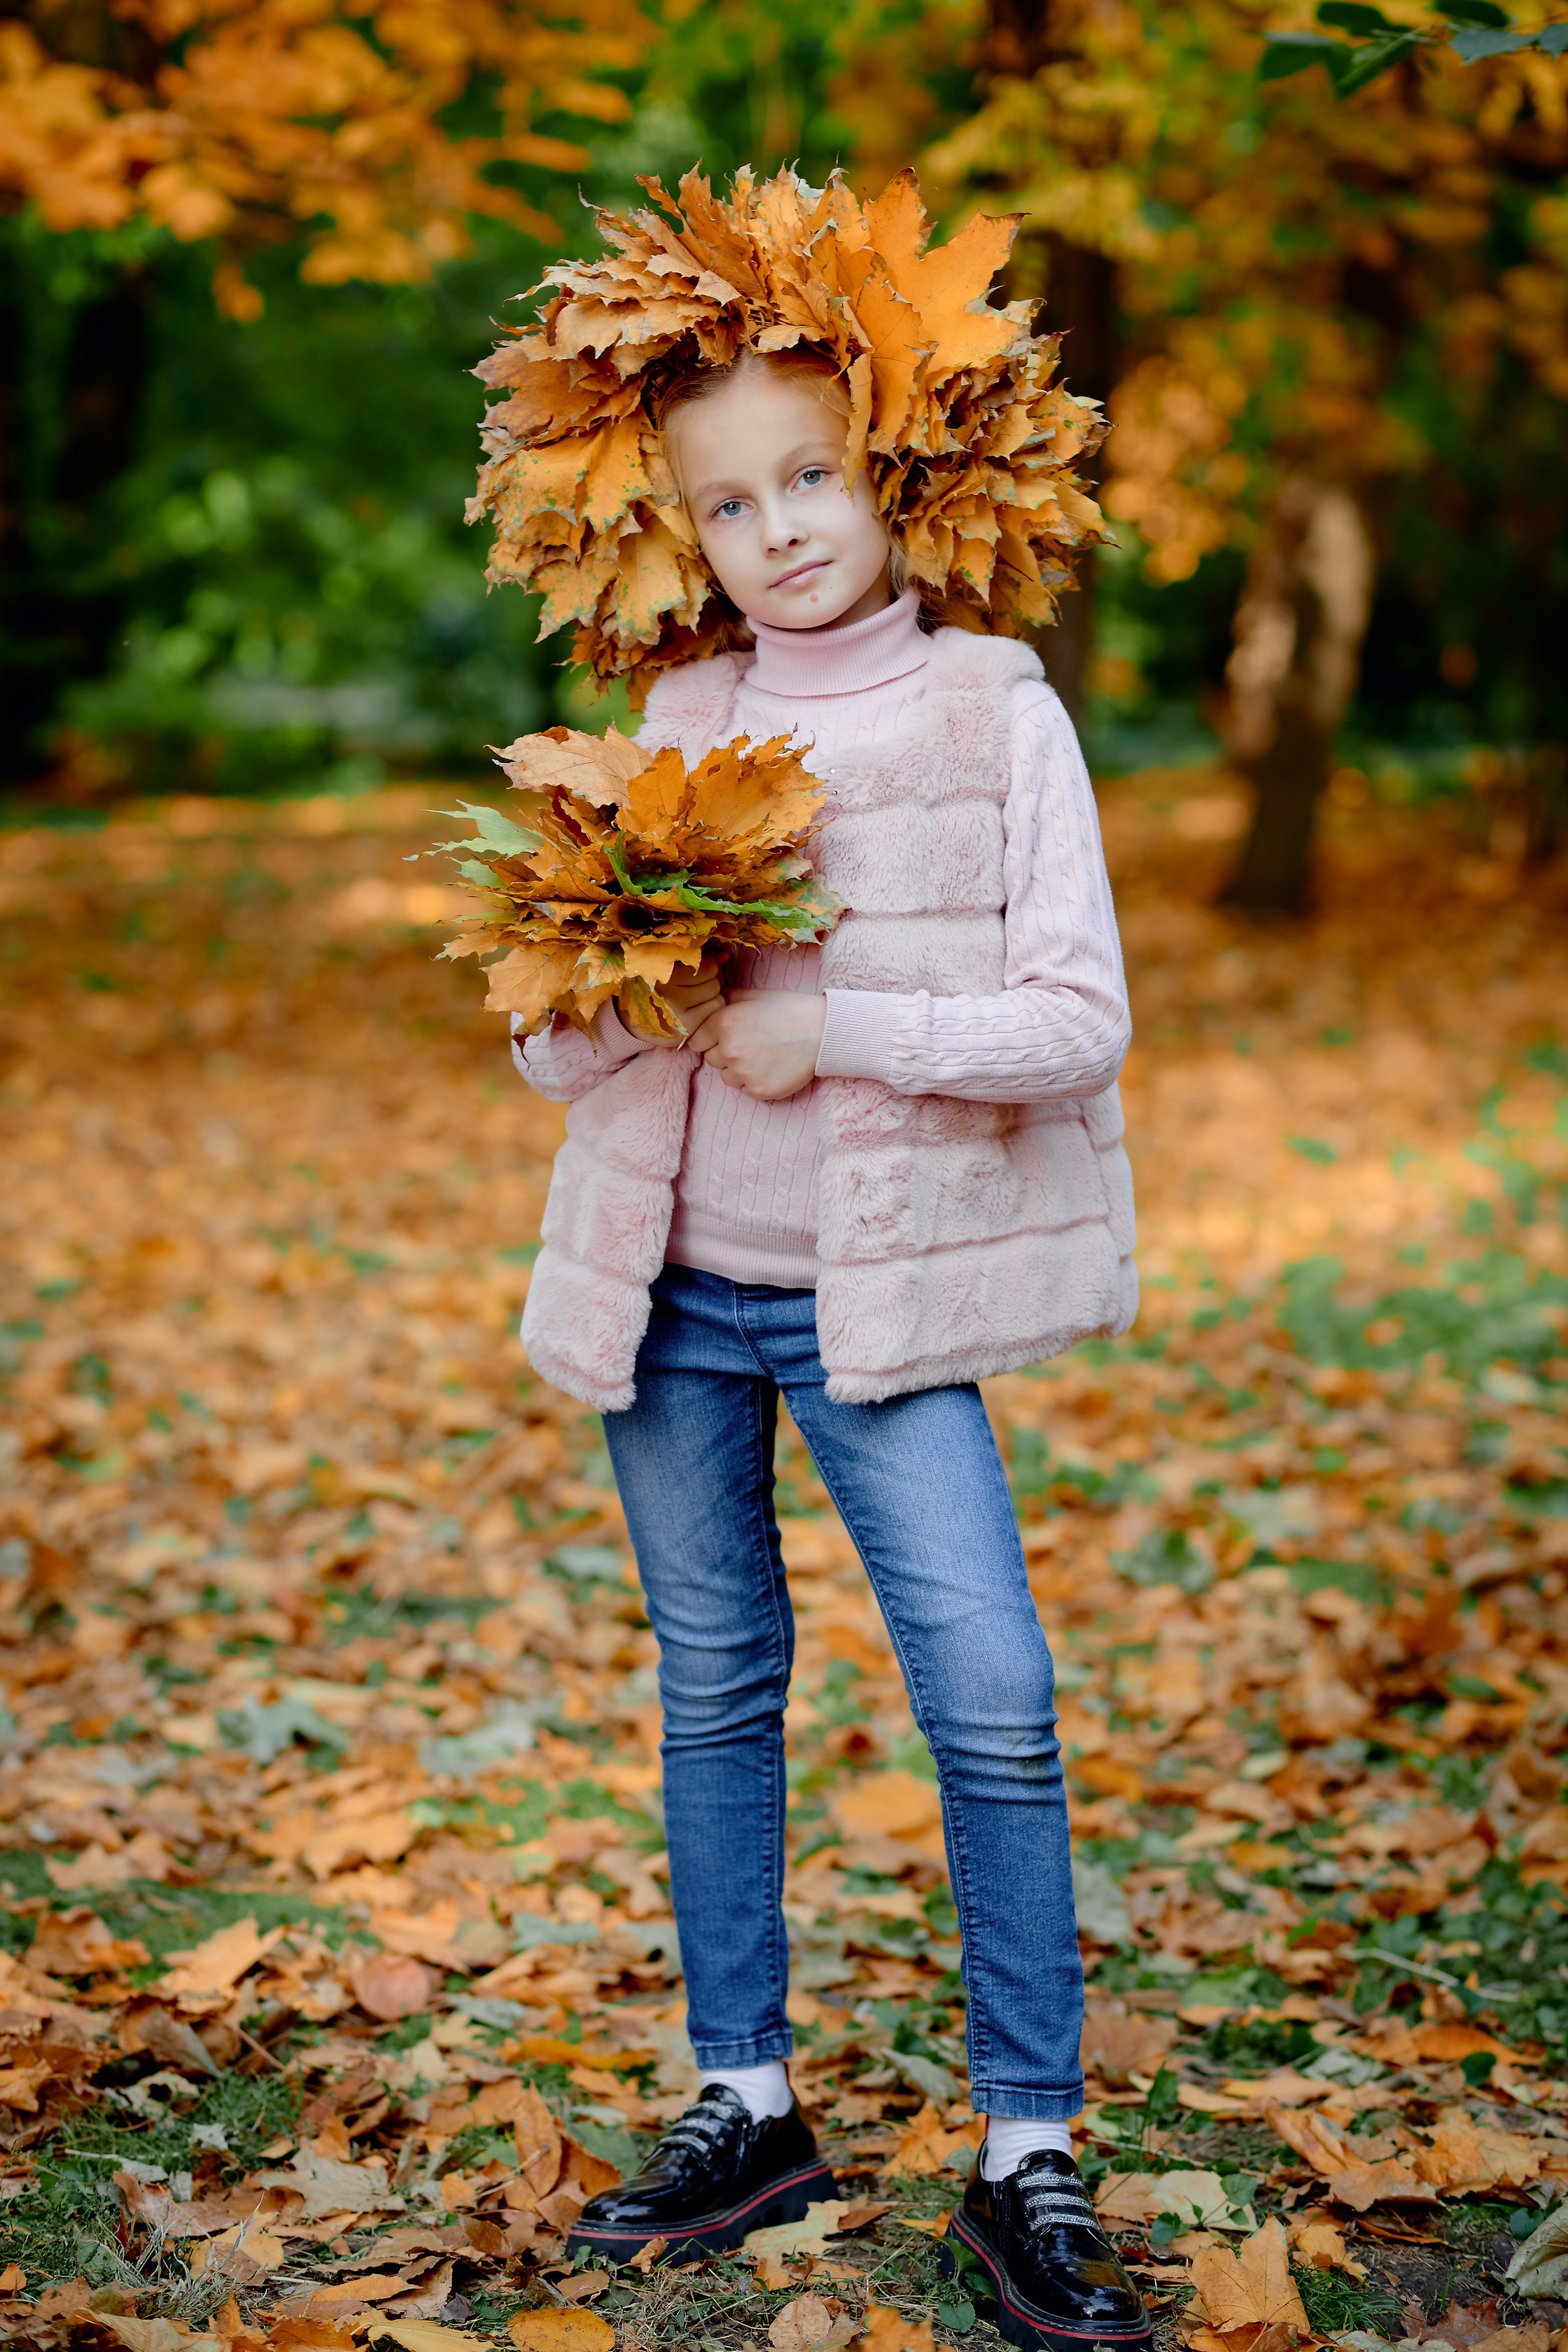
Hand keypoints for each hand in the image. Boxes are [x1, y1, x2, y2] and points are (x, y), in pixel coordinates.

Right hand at [643, 957, 724, 1046]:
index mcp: (661, 971)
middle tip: (694, 986)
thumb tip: (726, 955)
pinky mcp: (684, 1028)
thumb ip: (699, 958)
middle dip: (709, 981)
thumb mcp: (671, 967)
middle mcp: (667, 991)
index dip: (708, 966)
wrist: (634, 1020)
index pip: (707, 966)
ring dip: (711, 996)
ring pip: (716, 996)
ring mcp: (676, 1012)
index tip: (696, 971)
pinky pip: (714, 1010)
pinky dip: (710, 1008)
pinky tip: (696, 1009)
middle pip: (713, 981)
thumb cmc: (657, 987)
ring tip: (695, 998)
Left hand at [683, 988, 825, 1099]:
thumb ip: (725, 1001)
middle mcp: (729, 1048)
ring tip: (763, 1056)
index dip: (711, 1039)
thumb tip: (707, 1002)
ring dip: (739, 1070)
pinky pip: (745, 1090)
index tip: (727, 1037)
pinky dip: (756, 1082)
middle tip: (752, 1044)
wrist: (821, 1031)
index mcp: (724, 1022)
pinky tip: (772, 1067)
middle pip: (712, 1060)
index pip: (696, 1041)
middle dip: (726, 1054)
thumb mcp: (753, 996)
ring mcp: (744, 1072)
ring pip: (727, 1077)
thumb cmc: (788, 1010)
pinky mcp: (759, 1090)